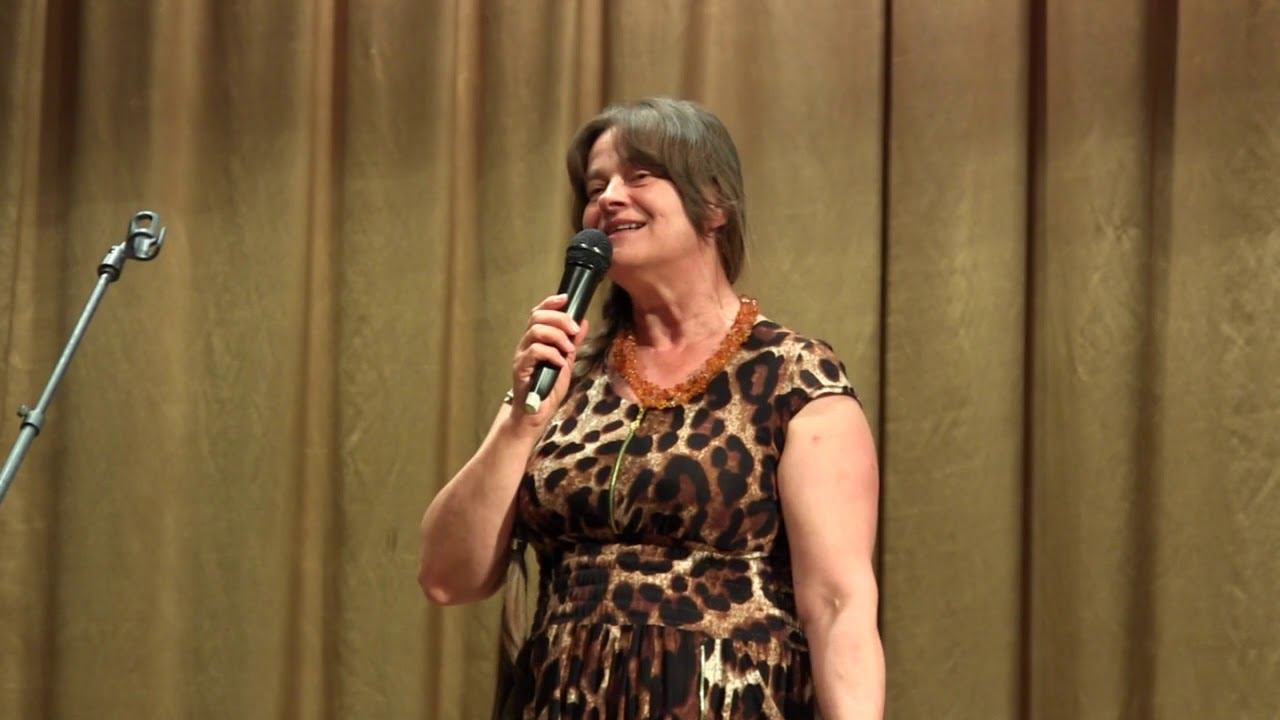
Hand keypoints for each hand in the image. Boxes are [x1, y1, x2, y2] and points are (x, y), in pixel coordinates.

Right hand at [510, 293, 589, 425]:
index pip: (538, 313)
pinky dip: (552, 354)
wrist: (535, 415)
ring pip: (536, 331)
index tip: (566, 299)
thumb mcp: (566, 361)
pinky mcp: (520, 369)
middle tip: (574, 330)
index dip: (551, 303)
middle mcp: (525, 344)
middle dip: (560, 319)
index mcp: (535, 340)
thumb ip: (572, 342)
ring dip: (558, 336)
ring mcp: (521, 356)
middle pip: (537, 317)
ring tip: (569, 350)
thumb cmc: (548, 388)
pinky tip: (560, 363)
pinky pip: (535, 352)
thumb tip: (584, 322)